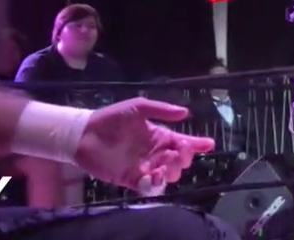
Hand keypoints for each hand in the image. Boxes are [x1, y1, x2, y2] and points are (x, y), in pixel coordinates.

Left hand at [73, 98, 215, 191]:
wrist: (84, 134)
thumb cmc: (112, 118)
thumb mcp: (138, 107)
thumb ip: (162, 110)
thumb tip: (186, 113)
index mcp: (159, 136)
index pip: (182, 141)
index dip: (197, 144)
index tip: (209, 145)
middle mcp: (155, 153)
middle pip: (178, 161)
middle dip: (184, 159)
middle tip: (179, 153)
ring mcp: (144, 167)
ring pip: (167, 175)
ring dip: (171, 172)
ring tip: (165, 166)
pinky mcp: (130, 179)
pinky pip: (148, 186)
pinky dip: (154, 184)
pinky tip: (153, 176)